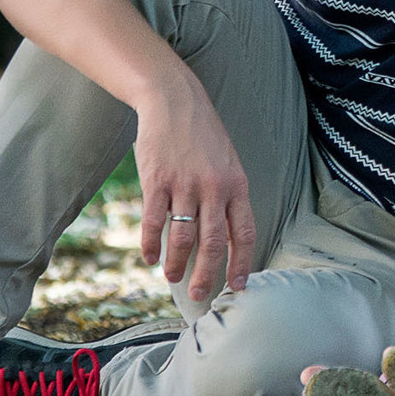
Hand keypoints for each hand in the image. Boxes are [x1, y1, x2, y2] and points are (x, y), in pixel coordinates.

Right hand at [135, 82, 258, 305]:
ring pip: (183, 237)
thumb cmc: (203, 135)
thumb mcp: (228, 162)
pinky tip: (150, 257)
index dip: (242, 263)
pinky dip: (151, 245)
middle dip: (208, 275)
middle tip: (201, 294)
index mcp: (236, 185)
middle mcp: (214, 188)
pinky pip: (154, 222)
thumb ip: (228, 196)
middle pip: (213, 243)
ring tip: (173, 278)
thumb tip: (225, 235)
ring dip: (177, 264)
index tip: (238, 286)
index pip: (244, 233)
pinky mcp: (157, 180)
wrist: (174, 101)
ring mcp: (185, 185)